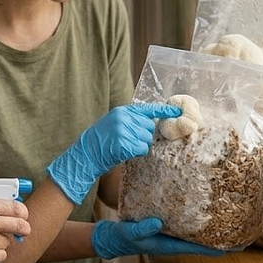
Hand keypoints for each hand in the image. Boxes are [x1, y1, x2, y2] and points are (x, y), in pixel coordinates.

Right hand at [46, 103, 180, 204]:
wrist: (85, 154)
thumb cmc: (100, 141)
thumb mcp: (113, 123)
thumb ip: (130, 120)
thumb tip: (151, 123)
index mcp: (122, 111)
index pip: (147, 109)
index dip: (164, 110)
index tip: (177, 111)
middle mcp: (124, 118)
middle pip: (149, 127)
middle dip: (144, 135)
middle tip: (130, 140)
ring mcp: (123, 130)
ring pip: (147, 139)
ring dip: (140, 145)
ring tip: (124, 146)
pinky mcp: (124, 144)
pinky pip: (142, 149)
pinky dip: (137, 153)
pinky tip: (125, 153)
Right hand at [90, 217, 231, 259]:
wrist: (114, 236)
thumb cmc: (123, 237)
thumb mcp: (131, 232)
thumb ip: (142, 228)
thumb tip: (158, 223)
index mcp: (172, 245)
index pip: (202, 249)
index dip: (221, 248)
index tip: (240, 246)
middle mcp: (177, 239)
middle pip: (206, 240)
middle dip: (224, 237)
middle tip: (246, 229)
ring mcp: (174, 232)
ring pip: (200, 231)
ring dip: (215, 226)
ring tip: (233, 215)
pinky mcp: (169, 223)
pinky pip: (189, 221)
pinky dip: (200, 217)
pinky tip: (207, 206)